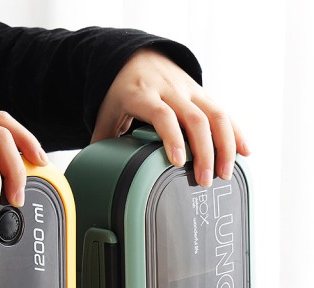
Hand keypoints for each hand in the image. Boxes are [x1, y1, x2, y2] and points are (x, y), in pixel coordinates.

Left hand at [92, 49, 249, 186]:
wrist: (137, 58)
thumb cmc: (121, 91)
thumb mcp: (106, 112)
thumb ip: (101, 141)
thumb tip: (90, 172)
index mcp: (143, 96)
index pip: (162, 115)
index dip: (172, 137)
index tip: (178, 161)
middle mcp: (170, 90)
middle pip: (194, 118)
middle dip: (204, 151)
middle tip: (204, 180)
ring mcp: (190, 90)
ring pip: (216, 114)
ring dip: (225, 145)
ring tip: (225, 174)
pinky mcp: (202, 93)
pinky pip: (224, 111)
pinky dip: (237, 132)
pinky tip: (245, 152)